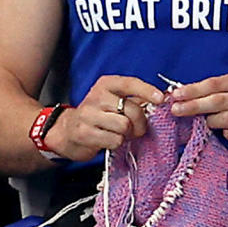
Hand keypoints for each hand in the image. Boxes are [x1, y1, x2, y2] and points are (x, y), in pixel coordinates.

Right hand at [44, 75, 163, 161]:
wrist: (66, 131)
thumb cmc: (97, 116)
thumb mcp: (113, 102)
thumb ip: (134, 100)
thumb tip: (160, 99)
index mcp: (105, 85)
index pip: (129, 83)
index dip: (147, 90)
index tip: (161, 99)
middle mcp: (96, 96)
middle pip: (131, 110)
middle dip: (140, 123)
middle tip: (138, 129)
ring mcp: (88, 115)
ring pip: (124, 126)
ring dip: (127, 135)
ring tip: (120, 134)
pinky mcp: (84, 133)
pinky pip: (114, 140)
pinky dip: (117, 143)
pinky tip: (109, 140)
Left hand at [170, 70, 227, 150]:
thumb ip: (219, 88)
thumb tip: (185, 93)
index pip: (216, 83)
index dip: (194, 89)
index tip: (176, 94)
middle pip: (217, 101)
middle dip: (193, 106)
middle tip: (175, 110)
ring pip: (223, 120)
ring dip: (209, 121)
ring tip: (209, 120)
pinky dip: (224, 132)